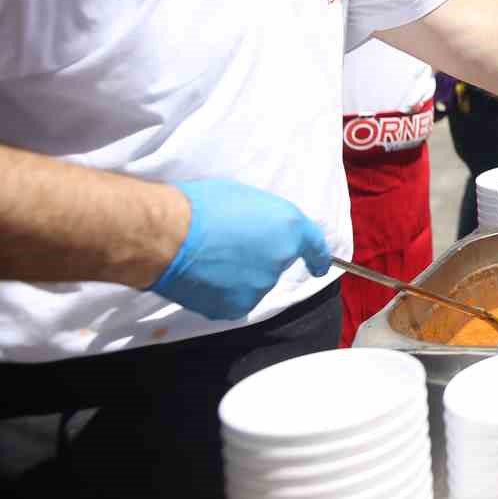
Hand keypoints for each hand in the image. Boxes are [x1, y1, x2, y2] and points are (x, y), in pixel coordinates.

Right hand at [149, 180, 330, 319]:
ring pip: (253, 284)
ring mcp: (260, 286)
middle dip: (257, 258)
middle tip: (226, 245)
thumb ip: (264, 220)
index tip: (321, 268)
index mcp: (289, 227)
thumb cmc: (200, 206)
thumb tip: (261, 232)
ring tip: (209, 260)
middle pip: (275, 264)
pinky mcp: (236, 307)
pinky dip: (219, 293)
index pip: (314, 246)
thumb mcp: (245, 198)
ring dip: (237, 276)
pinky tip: (202, 277)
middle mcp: (281, 258)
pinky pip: (232, 301)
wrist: (169, 235)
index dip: (318, 258)